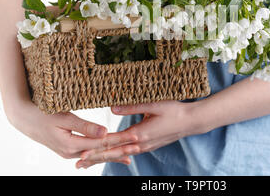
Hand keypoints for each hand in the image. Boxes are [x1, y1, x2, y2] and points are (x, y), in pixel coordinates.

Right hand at [9, 100, 137, 164]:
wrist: (23, 118)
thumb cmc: (42, 113)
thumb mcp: (64, 117)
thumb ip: (85, 126)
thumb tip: (105, 132)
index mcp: (71, 145)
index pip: (102, 143)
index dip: (120, 140)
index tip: (134, 137)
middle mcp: (71, 152)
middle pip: (101, 152)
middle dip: (121, 150)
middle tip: (139, 148)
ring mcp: (69, 152)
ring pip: (96, 154)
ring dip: (113, 153)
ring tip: (130, 155)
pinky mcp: (68, 149)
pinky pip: (89, 152)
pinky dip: (101, 152)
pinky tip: (110, 155)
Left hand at [75, 100, 203, 168]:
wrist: (191, 122)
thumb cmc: (174, 110)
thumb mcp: (153, 105)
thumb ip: (131, 106)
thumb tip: (111, 108)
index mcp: (139, 134)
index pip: (113, 142)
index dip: (96, 147)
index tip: (82, 152)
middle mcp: (140, 144)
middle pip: (113, 153)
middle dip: (95, 158)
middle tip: (78, 163)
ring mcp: (145, 147)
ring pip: (120, 155)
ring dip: (104, 158)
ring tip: (89, 161)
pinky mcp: (148, 146)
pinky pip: (128, 153)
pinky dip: (116, 156)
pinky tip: (111, 156)